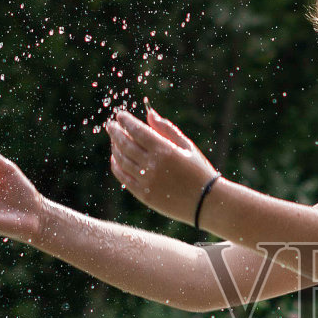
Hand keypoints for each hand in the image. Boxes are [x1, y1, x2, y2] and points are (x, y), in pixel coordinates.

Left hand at [106, 106, 217, 224]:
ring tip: (114, 141)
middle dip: (115, 132)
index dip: (126, 121)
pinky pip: (124, 177)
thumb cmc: (199, 171)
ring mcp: (146, 181)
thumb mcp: (187, 146)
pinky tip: (116, 159)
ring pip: (122, 160)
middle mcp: (152, 165)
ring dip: (115, 148)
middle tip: (110, 125)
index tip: (120, 115)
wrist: (206, 202)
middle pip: (125, 144)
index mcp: (164, 150)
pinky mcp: (144, 195)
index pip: (137, 130)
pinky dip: (117, 167)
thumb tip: (149, 114)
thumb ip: (167, 129)